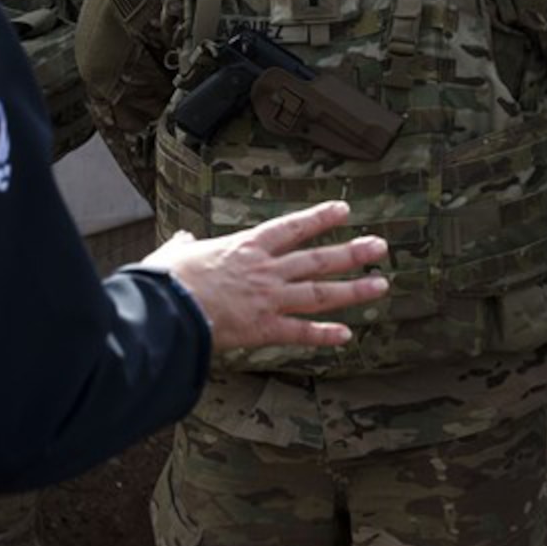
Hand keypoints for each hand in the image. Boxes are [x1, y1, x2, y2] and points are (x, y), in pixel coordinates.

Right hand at [140, 200, 388, 350]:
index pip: (291, 227)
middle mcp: (265, 270)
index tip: (344, 210)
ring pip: (320, 293)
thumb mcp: (174, 253)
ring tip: (381, 285)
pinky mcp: (263, 329)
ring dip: (353, 290)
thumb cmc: (166, 280)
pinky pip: (301, 333)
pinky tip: (346, 335)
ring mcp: (268, 299)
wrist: (165, 309)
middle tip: (380, 247)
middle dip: (352, 252)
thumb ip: (184, 246)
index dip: (320, 217)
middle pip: (318, 258)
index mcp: (245, 247)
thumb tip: (182, 240)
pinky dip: (324, 335)